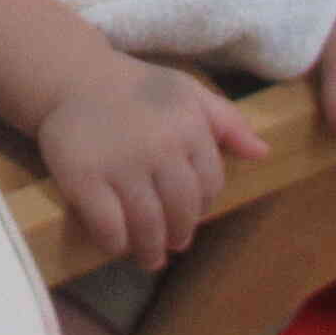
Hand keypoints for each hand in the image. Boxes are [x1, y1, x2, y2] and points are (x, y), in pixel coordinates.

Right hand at [36, 58, 269, 271]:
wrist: (73, 78)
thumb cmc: (137, 89)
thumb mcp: (188, 93)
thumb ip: (227, 122)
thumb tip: (262, 153)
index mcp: (188, 126)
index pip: (209, 185)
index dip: (202, 206)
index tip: (190, 215)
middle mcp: (159, 147)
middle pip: (181, 211)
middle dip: (179, 234)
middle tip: (173, 244)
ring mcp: (120, 165)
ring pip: (147, 225)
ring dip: (150, 249)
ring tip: (149, 257)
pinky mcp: (84, 178)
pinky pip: (108, 226)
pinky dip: (115, 242)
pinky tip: (116, 243)